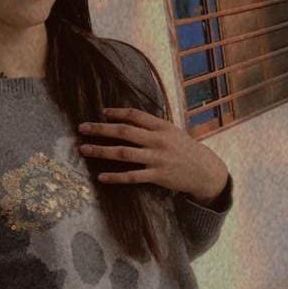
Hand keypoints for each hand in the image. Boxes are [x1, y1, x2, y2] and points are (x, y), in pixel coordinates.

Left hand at [77, 107, 228, 200]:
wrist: (205, 171)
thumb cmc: (185, 149)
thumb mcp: (172, 132)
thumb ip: (152, 126)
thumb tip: (128, 119)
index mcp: (162, 126)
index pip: (135, 115)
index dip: (117, 113)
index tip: (102, 112)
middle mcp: (158, 140)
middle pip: (124, 132)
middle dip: (101, 129)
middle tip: (82, 128)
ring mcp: (157, 158)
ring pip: (123, 153)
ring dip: (101, 150)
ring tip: (84, 149)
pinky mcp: (157, 176)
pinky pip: (132, 176)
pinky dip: (115, 177)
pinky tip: (101, 176)